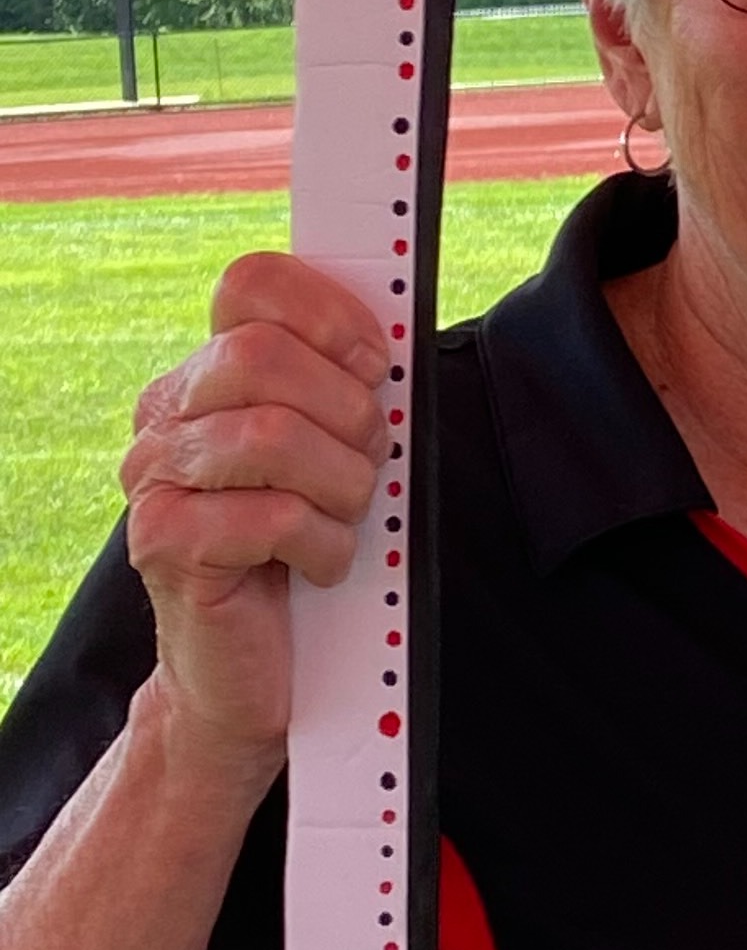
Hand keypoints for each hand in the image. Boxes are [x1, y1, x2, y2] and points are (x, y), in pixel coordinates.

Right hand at [118, 255, 387, 790]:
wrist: (258, 664)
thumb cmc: (305, 544)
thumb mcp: (335, 448)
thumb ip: (345, 384)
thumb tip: (388, 342)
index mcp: (209, 375)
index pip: (251, 284)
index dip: (329, 315)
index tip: (374, 365)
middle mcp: (167, 416)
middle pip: (262, 354)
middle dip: (346, 411)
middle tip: (367, 461)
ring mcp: (155, 479)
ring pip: (270, 436)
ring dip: (341, 484)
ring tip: (342, 517)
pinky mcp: (163, 544)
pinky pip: (269, 516)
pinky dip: (321, 543)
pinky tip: (317, 563)